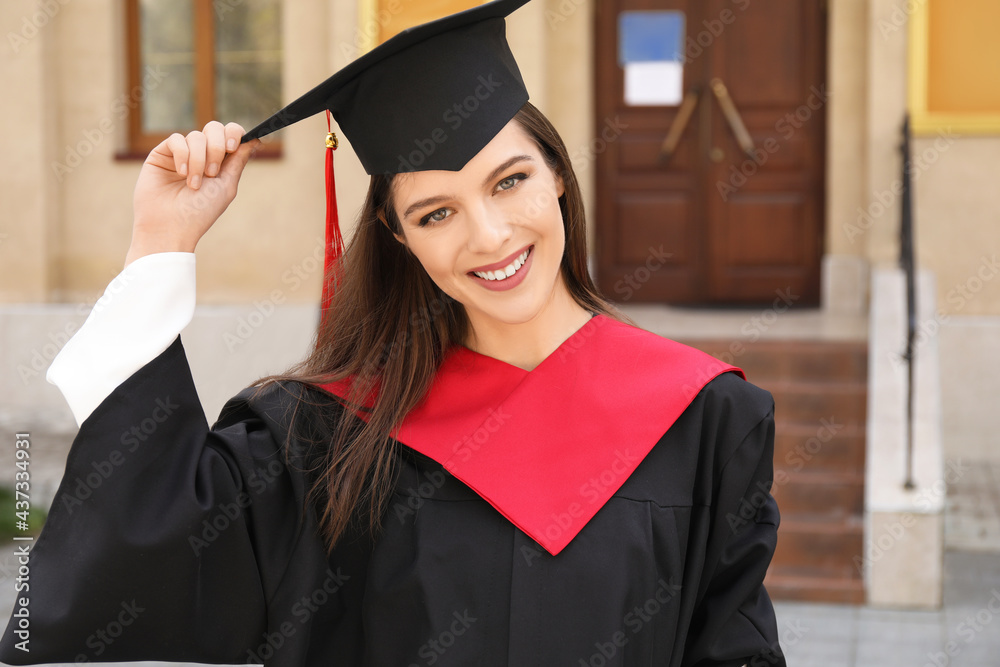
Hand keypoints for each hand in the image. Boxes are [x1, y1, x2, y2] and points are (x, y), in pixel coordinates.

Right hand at [127, 121, 259, 265]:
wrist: (170, 226)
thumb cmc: (200, 212)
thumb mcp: (226, 186)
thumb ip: (238, 161)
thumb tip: (254, 139)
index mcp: (220, 163)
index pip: (230, 135)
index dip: (234, 133)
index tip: (233, 146)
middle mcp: (201, 155)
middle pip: (214, 128)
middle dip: (217, 147)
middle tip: (213, 171)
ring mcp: (182, 153)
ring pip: (196, 136)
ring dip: (199, 160)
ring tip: (193, 184)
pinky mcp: (162, 154)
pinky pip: (176, 139)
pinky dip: (182, 155)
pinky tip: (181, 173)